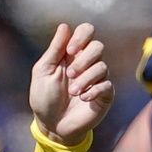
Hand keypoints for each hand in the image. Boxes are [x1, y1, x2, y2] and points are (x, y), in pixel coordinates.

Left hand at [29, 22, 113, 144]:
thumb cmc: (44, 97)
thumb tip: (64, 26)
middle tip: (70, 74)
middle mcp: (87, 63)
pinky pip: (107, 85)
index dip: (81, 36)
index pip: (86, 31)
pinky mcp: (104, 94)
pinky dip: (93, 91)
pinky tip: (82, 99)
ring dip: (85, 79)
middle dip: (83, 60)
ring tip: (73, 92)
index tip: (69, 51)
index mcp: (72, 54)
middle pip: (97, 46)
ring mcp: (97, 79)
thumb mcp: (44, 71)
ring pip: (102, 67)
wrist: (51, 125)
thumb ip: (55, 49)